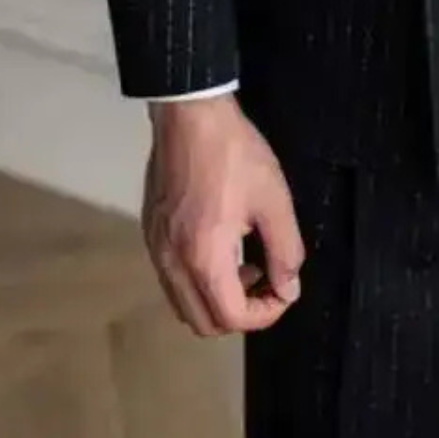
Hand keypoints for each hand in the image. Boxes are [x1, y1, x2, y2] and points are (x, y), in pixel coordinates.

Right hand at [142, 96, 305, 336]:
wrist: (189, 115)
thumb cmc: (235, 155)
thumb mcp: (274, 200)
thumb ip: (286, 251)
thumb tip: (287, 289)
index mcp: (204, 259)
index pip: (232, 318)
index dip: (265, 314)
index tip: (284, 289)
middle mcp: (172, 264)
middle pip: (203, 322)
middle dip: (241, 313)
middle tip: (267, 280)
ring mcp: (156, 250)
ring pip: (184, 304)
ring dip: (218, 299)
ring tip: (247, 262)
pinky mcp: (150, 233)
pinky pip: (173, 279)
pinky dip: (199, 280)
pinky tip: (222, 245)